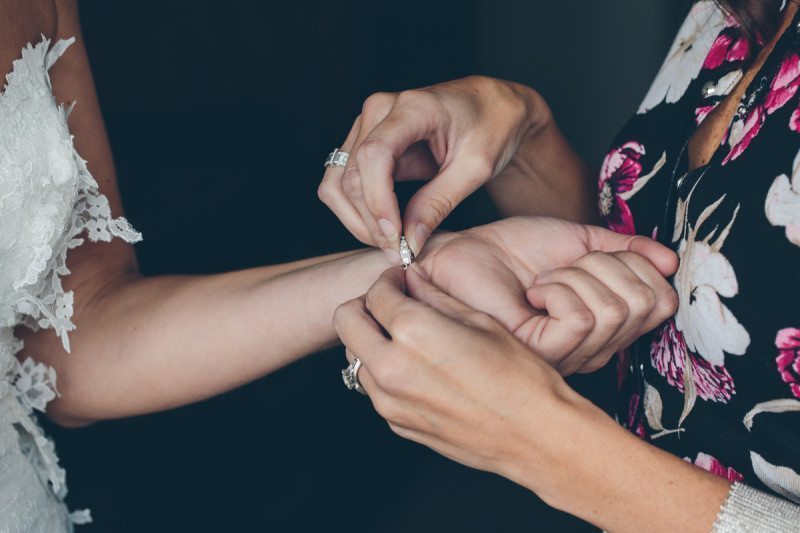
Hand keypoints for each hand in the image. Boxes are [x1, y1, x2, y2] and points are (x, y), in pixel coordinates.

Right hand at [318, 76, 547, 257]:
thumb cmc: (491, 128)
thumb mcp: (475, 168)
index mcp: (412, 107)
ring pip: (338, 183)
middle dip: (371, 222)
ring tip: (392, 245)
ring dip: (358, 221)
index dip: (378, 202)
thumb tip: (409, 242)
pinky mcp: (363, 142)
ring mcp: (366, 125)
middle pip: (351, 176)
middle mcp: (379, 110)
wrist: (490, 107)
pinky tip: (386, 229)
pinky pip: (342, 183)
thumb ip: (439, 203)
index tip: (396, 238)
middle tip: (400, 253)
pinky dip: (357, 212)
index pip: (374, 155)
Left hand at [333, 267, 574, 480]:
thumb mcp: (479, 321)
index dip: (389, 280)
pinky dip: (384, 371)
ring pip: (354, 356)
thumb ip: (435, 297)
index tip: (400, 281)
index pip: (376, 293)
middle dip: (364, 305)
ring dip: (371, 340)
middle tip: (391, 304)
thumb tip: (412, 280)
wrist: (534, 434)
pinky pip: (373, 387)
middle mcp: (392, 367)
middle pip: (346, 321)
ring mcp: (389, 400)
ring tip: (405, 338)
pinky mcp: (397, 423)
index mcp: (413, 332)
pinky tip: (417, 368)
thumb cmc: (518, 377)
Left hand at [416, 216, 678, 373]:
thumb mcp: (578, 243)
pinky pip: (582, 317)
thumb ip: (625, 249)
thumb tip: (671, 260)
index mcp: (607, 325)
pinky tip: (532, 293)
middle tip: (562, 268)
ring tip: (542, 281)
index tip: (589, 257)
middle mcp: (595, 347)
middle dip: (606, 265)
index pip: (663, 301)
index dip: (636, 263)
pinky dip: (559, 289)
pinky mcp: (542, 353)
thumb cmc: (509, 253)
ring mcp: (570, 355)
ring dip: (576, 275)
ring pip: (616, 308)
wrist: (459, 257)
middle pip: (647, 303)